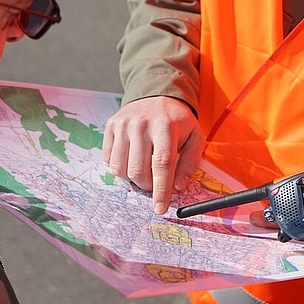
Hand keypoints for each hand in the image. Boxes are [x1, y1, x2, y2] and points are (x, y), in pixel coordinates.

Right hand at [103, 96, 204, 213]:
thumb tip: (178, 187)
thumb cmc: (178, 121)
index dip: (161, 190)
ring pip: (120, 169)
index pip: (162, 164)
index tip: (160, 208)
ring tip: (144, 170)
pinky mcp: (111, 126)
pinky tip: (132, 159)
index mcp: (166, 126)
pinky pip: (109, 160)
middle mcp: (141, 124)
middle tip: (155, 183)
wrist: (156, 95)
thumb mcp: (195, 137)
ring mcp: (123, 125)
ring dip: (133, 179)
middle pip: (138, 170)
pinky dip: (120, 168)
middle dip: (147, 186)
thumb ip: (190, 162)